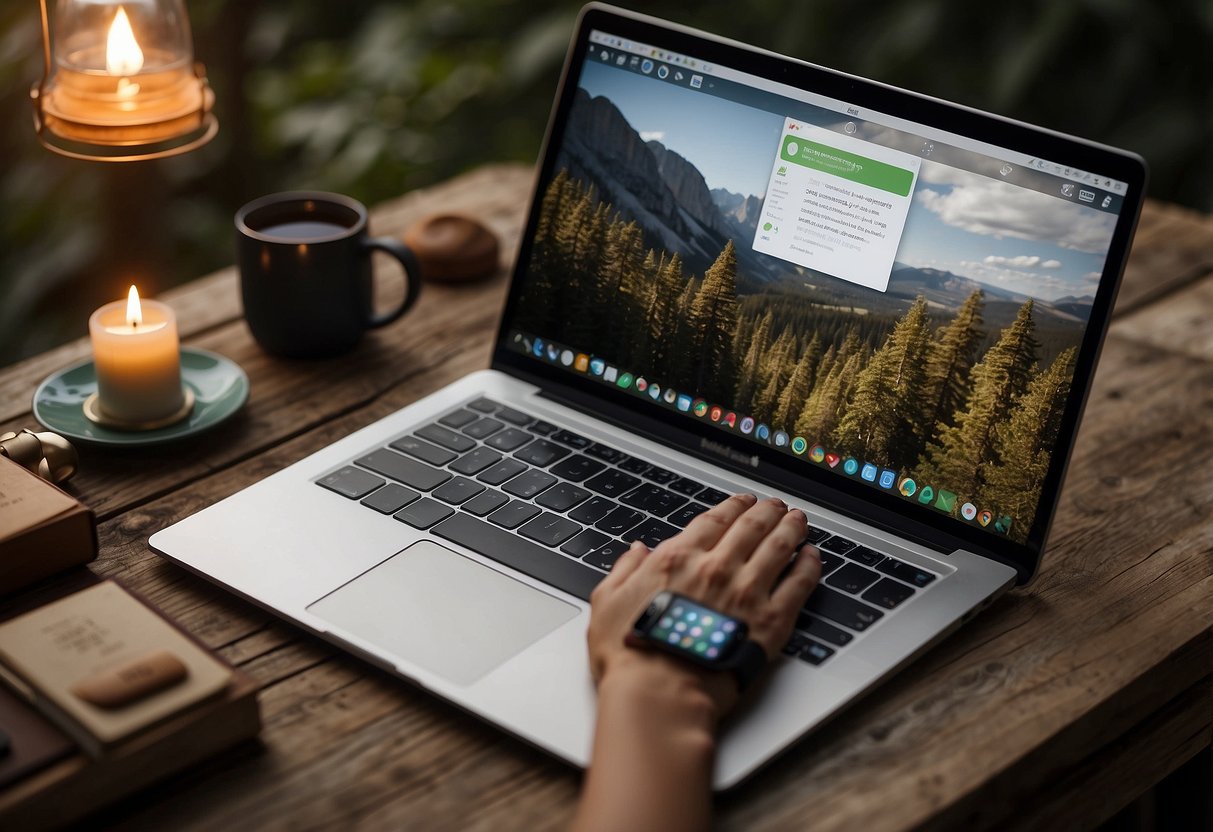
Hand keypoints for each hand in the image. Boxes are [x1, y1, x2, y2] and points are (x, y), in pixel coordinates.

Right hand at [586, 493, 821, 717]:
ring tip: (799, 521)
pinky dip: (810, 565)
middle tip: (777, 506)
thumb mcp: (608, 603)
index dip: (734, 505)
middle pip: (752, 526)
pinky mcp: (771, 621)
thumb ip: (624, 571)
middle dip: (768, 511)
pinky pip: (799, 583)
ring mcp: (747, 592)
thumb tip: (635, 552)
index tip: (743, 501)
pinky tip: (813, 556)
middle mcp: (717, 568)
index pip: (715, 519)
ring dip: (792, 528)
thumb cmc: (631, 656)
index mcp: (678, 559)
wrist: (660, 696)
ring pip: (779, 546)